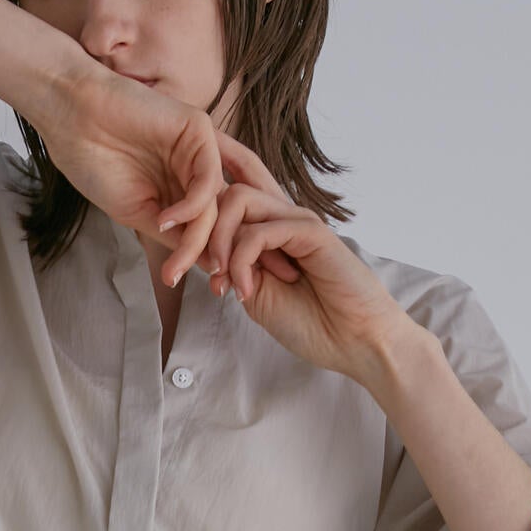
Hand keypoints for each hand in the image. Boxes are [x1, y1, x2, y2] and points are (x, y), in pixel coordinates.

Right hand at [32, 68, 299, 279]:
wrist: (70, 117)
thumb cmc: (93, 162)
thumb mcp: (136, 213)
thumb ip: (174, 236)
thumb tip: (210, 267)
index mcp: (183, 187)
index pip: (215, 226)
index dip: (222, 258)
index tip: (221, 293)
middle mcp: (197, 169)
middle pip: (225, 218)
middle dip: (225, 256)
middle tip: (219, 289)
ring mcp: (200, 149)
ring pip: (217, 205)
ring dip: (201, 241)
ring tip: (177, 266)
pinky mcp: (199, 130)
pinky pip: (207, 179)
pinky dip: (191, 207)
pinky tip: (164, 220)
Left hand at [175, 128, 412, 383]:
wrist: (356, 342)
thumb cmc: (312, 324)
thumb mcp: (256, 294)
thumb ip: (232, 266)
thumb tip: (201, 252)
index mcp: (269, 230)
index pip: (232, 189)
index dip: (201, 191)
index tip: (174, 224)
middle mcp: (282, 217)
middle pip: (226, 187)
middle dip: (199, 226)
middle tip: (193, 271)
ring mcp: (297, 221)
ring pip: (238, 199)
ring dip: (218, 242)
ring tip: (222, 282)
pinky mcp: (311, 232)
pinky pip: (260, 229)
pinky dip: (242, 260)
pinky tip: (246, 291)